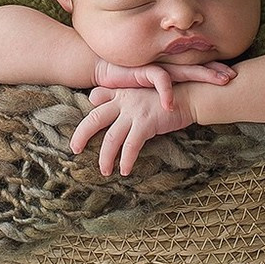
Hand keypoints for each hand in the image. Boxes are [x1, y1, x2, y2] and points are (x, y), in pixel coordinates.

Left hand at [70, 86, 194, 176]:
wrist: (189, 96)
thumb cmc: (167, 99)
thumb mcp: (143, 95)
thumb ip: (127, 103)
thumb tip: (115, 117)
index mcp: (122, 92)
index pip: (97, 98)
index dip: (88, 109)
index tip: (84, 124)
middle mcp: (124, 100)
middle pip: (94, 118)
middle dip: (81, 135)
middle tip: (75, 149)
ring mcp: (134, 111)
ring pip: (111, 138)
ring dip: (105, 157)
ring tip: (104, 171)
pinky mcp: (146, 123)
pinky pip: (131, 146)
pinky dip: (126, 160)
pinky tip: (125, 170)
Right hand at [91, 57, 235, 109]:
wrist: (102, 68)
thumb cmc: (126, 81)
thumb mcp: (148, 90)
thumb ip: (162, 95)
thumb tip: (177, 107)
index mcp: (170, 72)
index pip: (196, 70)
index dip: (213, 72)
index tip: (231, 77)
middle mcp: (168, 68)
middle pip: (197, 68)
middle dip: (215, 72)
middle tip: (233, 77)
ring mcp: (157, 68)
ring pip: (185, 70)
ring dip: (203, 76)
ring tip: (219, 83)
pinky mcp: (144, 72)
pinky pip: (160, 80)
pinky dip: (167, 92)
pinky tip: (172, 104)